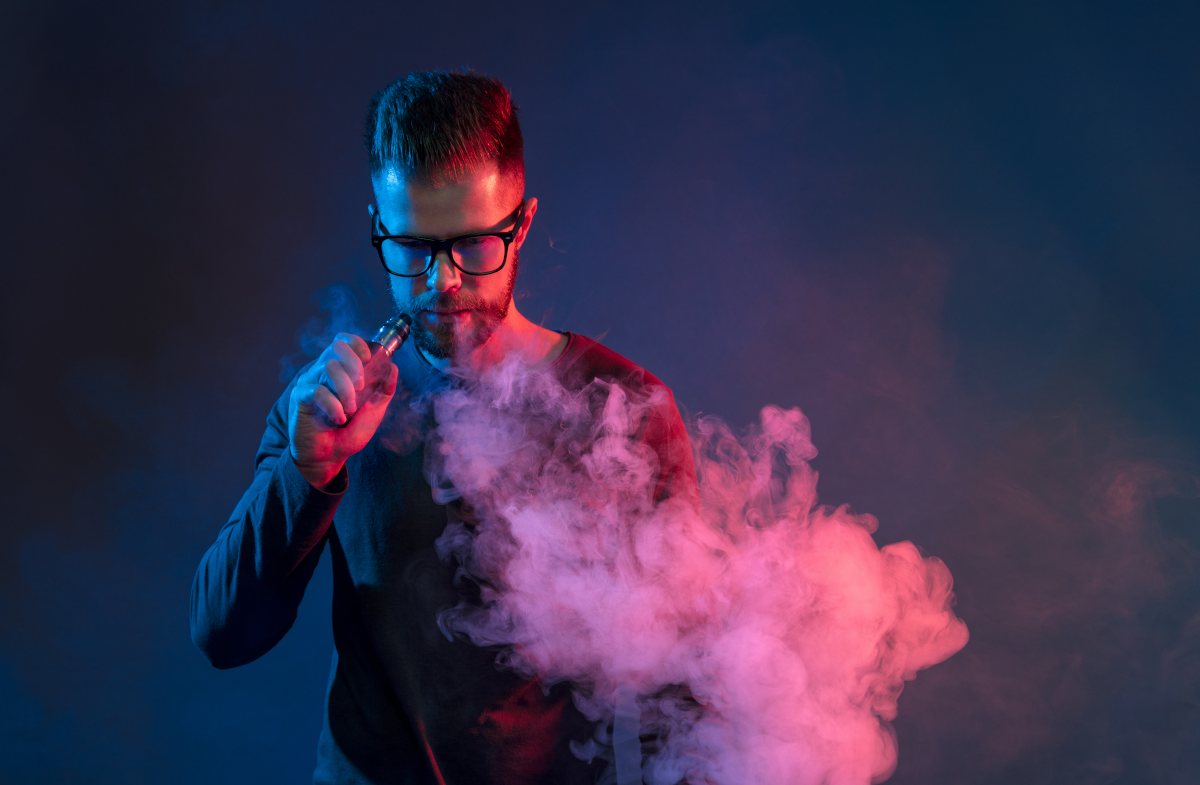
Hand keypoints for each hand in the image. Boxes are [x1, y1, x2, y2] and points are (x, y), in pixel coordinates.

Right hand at [287, 332, 399, 489]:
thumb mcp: (374, 411)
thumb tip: (393, 367)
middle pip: (337, 348)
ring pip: (329, 367)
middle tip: (361, 387)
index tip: (369, 358)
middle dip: (354, 364)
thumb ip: (384, 390)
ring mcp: (310, 383)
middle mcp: (323, 372)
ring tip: (350, 410)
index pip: (343, 341)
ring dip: (346, 390)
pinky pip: (317, 390)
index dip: (356, 343)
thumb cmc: (349, 433)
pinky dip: (334, 405)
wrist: (330, 458)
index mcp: (341, 370)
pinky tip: (339, 419)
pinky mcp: (300, 398)